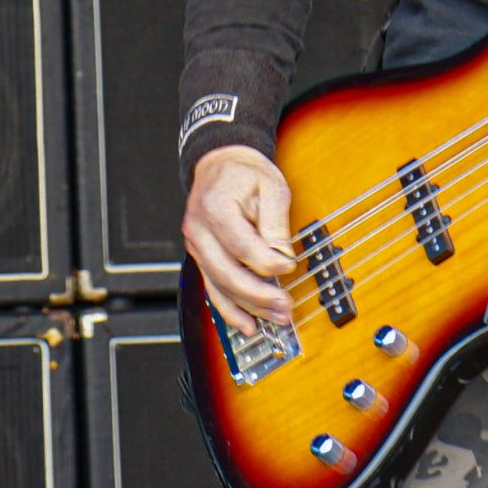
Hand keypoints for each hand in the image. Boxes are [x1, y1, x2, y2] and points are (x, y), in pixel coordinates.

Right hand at [182, 144, 295, 335]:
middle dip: (259, 295)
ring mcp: (196, 246)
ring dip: (248, 308)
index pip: (243, 247)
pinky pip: (213, 287)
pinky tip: (247, 324)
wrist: (222, 164)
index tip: (291, 267)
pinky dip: (230, 309)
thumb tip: (283, 259)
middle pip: (227, 274)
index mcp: (215, 209)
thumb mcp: (271, 187)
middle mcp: (199, 231)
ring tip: (276, 319)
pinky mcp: (202, 257)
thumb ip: (276, 224)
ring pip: (219, 286)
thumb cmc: (246, 173)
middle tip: (285, 306)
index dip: (269, 263)